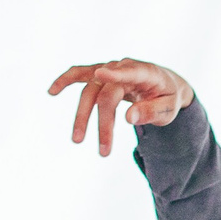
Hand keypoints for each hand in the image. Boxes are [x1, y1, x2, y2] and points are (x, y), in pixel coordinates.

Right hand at [48, 59, 193, 155]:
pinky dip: (66, 81)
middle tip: (103, 152)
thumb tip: (129, 118)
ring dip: (82, 115)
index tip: (100, 74)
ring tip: (77, 140)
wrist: (165, 84)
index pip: (129, 71)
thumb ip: (151, 112)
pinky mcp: (101, 75)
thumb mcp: (169, 109)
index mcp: (146, 73)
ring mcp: (110, 69)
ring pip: (90, 89)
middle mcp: (124, 67)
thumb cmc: (167, 98)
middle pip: (107, 93)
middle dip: (103, 123)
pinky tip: (51, 91)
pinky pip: (80, 75)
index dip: (114, 73)